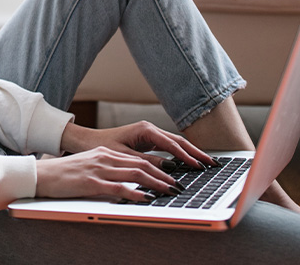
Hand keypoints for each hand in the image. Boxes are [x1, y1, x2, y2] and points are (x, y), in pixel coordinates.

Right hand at [34, 146, 184, 200]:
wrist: (41, 174)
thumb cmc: (63, 174)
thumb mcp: (89, 166)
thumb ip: (108, 170)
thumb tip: (127, 181)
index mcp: (105, 153)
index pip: (138, 159)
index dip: (158, 167)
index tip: (171, 176)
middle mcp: (105, 158)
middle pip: (141, 165)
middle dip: (163, 175)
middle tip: (178, 185)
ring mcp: (98, 169)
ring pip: (135, 174)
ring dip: (156, 183)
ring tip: (169, 191)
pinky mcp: (91, 182)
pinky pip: (118, 187)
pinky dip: (135, 193)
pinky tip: (146, 198)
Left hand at [60, 120, 217, 170]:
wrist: (87, 141)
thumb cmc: (101, 147)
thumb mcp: (124, 157)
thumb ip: (146, 162)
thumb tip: (169, 169)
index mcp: (145, 130)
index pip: (172, 144)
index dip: (186, 156)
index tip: (198, 166)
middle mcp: (150, 129)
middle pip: (179, 141)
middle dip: (196, 153)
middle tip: (212, 164)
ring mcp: (150, 134)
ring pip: (176, 144)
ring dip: (191, 154)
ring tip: (207, 164)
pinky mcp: (148, 140)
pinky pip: (169, 148)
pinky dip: (181, 155)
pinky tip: (190, 163)